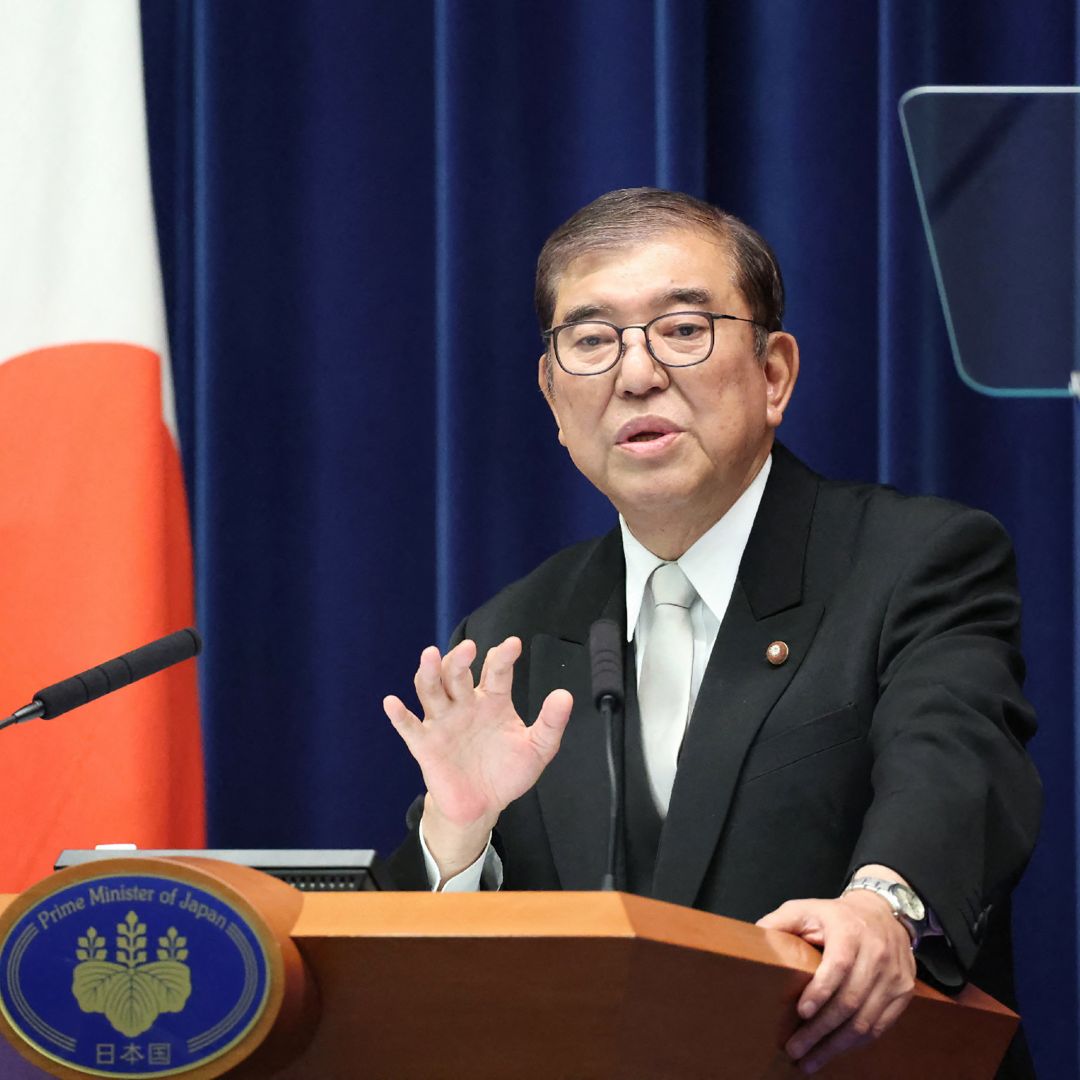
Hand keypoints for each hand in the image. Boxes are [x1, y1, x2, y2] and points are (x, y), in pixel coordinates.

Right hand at [384, 637, 572, 875]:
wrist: (483, 806)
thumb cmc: (507, 772)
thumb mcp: (537, 748)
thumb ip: (551, 723)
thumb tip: (565, 695)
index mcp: (492, 701)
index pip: (496, 672)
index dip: (503, 656)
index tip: (513, 645)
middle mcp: (465, 705)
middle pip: (458, 674)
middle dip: (460, 659)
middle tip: (468, 648)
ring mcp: (443, 722)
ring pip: (432, 691)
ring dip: (429, 672)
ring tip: (430, 655)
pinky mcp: (426, 745)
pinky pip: (409, 727)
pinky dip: (399, 715)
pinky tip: (392, 703)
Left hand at [756, 890, 915, 1073]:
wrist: (883, 913)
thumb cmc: (837, 915)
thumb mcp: (806, 909)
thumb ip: (780, 922)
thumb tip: (753, 938)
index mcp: (849, 931)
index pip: (839, 965)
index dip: (821, 991)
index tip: (802, 1012)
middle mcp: (876, 954)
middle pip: (850, 1000)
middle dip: (820, 1030)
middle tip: (795, 1049)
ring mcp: (893, 976)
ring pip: (865, 1020)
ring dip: (836, 1045)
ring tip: (810, 1060)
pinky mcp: (903, 993)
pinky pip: (879, 1026)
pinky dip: (856, 1042)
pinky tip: (835, 1050)